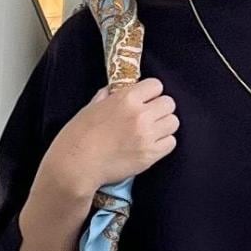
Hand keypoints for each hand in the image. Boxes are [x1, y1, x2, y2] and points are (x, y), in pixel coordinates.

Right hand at [47, 76, 178, 193]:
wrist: (76, 165)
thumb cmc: (78, 136)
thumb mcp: (91, 107)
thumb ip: (107, 97)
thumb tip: (115, 91)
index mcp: (126, 98)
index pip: (156, 85)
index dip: (150, 93)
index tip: (144, 100)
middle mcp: (140, 114)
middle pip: (169, 103)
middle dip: (160, 109)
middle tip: (149, 117)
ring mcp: (147, 135)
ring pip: (173, 122)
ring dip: (164, 126)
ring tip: (151, 132)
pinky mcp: (150, 155)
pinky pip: (171, 143)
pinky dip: (164, 143)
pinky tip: (151, 145)